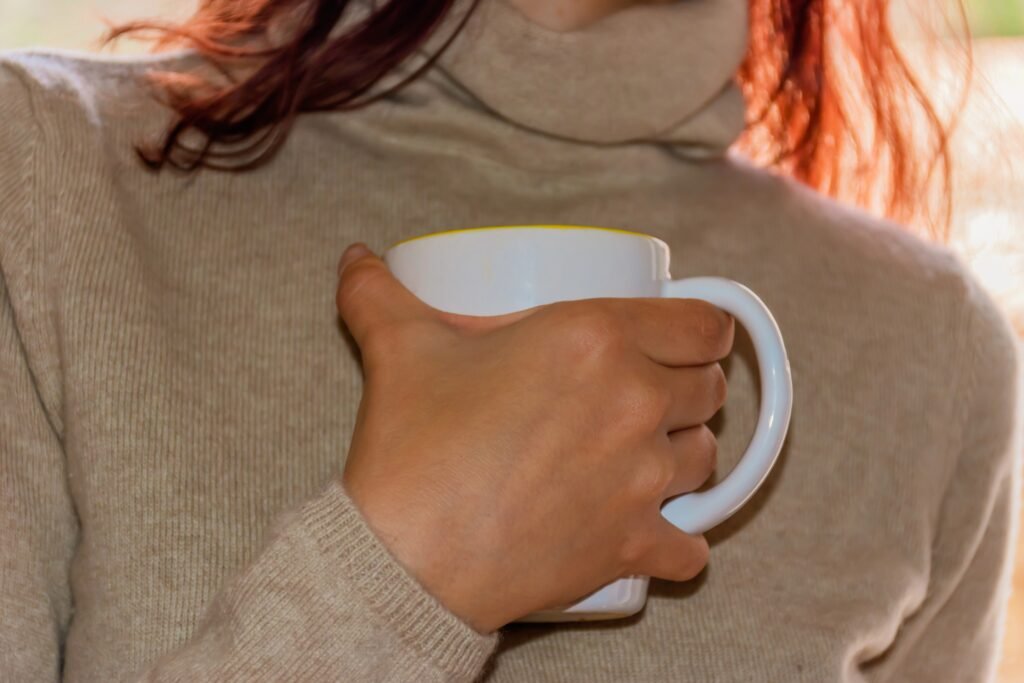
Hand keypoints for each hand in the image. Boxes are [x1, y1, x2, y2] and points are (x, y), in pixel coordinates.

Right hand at [336, 243, 731, 633]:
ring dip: (683, 456)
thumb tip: (357, 259)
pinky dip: (678, 541)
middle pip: (708, 390)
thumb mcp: (398, 349)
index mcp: (595, 338)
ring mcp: (641, 480)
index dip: (704, 331)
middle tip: (643, 396)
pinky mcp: (633, 545)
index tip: (684, 341)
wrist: (406, 558)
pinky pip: (692, 548)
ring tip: (642, 457)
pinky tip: (648, 531)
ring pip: (707, 459)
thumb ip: (379, 293)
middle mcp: (634, 402)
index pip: (703, 326)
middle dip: (686, 390)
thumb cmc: (414, 447)